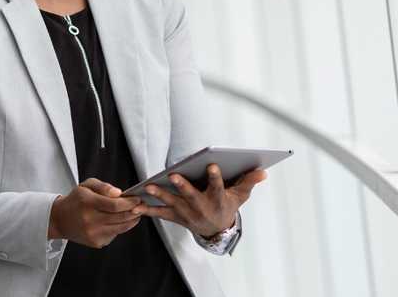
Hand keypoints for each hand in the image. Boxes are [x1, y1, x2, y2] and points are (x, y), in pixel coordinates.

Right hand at [48, 178, 144, 247]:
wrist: (60, 220)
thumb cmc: (75, 200)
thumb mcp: (86, 185)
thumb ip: (104, 187)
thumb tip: (119, 193)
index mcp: (88, 203)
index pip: (115, 205)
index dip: (129, 203)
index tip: (137, 199)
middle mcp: (90, 220)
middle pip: (120, 217)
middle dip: (134, 211)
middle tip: (141, 206)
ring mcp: (93, 233)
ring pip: (121, 227)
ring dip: (131, 220)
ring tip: (135, 213)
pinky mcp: (96, 242)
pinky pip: (115, 234)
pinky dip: (121, 227)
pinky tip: (119, 221)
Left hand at [135, 164, 267, 237]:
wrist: (216, 231)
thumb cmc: (227, 206)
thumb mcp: (240, 195)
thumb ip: (249, 181)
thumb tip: (263, 171)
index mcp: (217, 199)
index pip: (218, 187)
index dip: (215, 177)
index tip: (213, 165)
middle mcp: (201, 207)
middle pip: (191, 195)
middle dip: (182, 185)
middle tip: (173, 175)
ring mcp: (187, 213)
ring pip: (172, 203)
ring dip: (160, 195)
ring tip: (148, 187)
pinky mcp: (176, 217)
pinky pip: (160, 213)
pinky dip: (147, 210)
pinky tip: (134, 205)